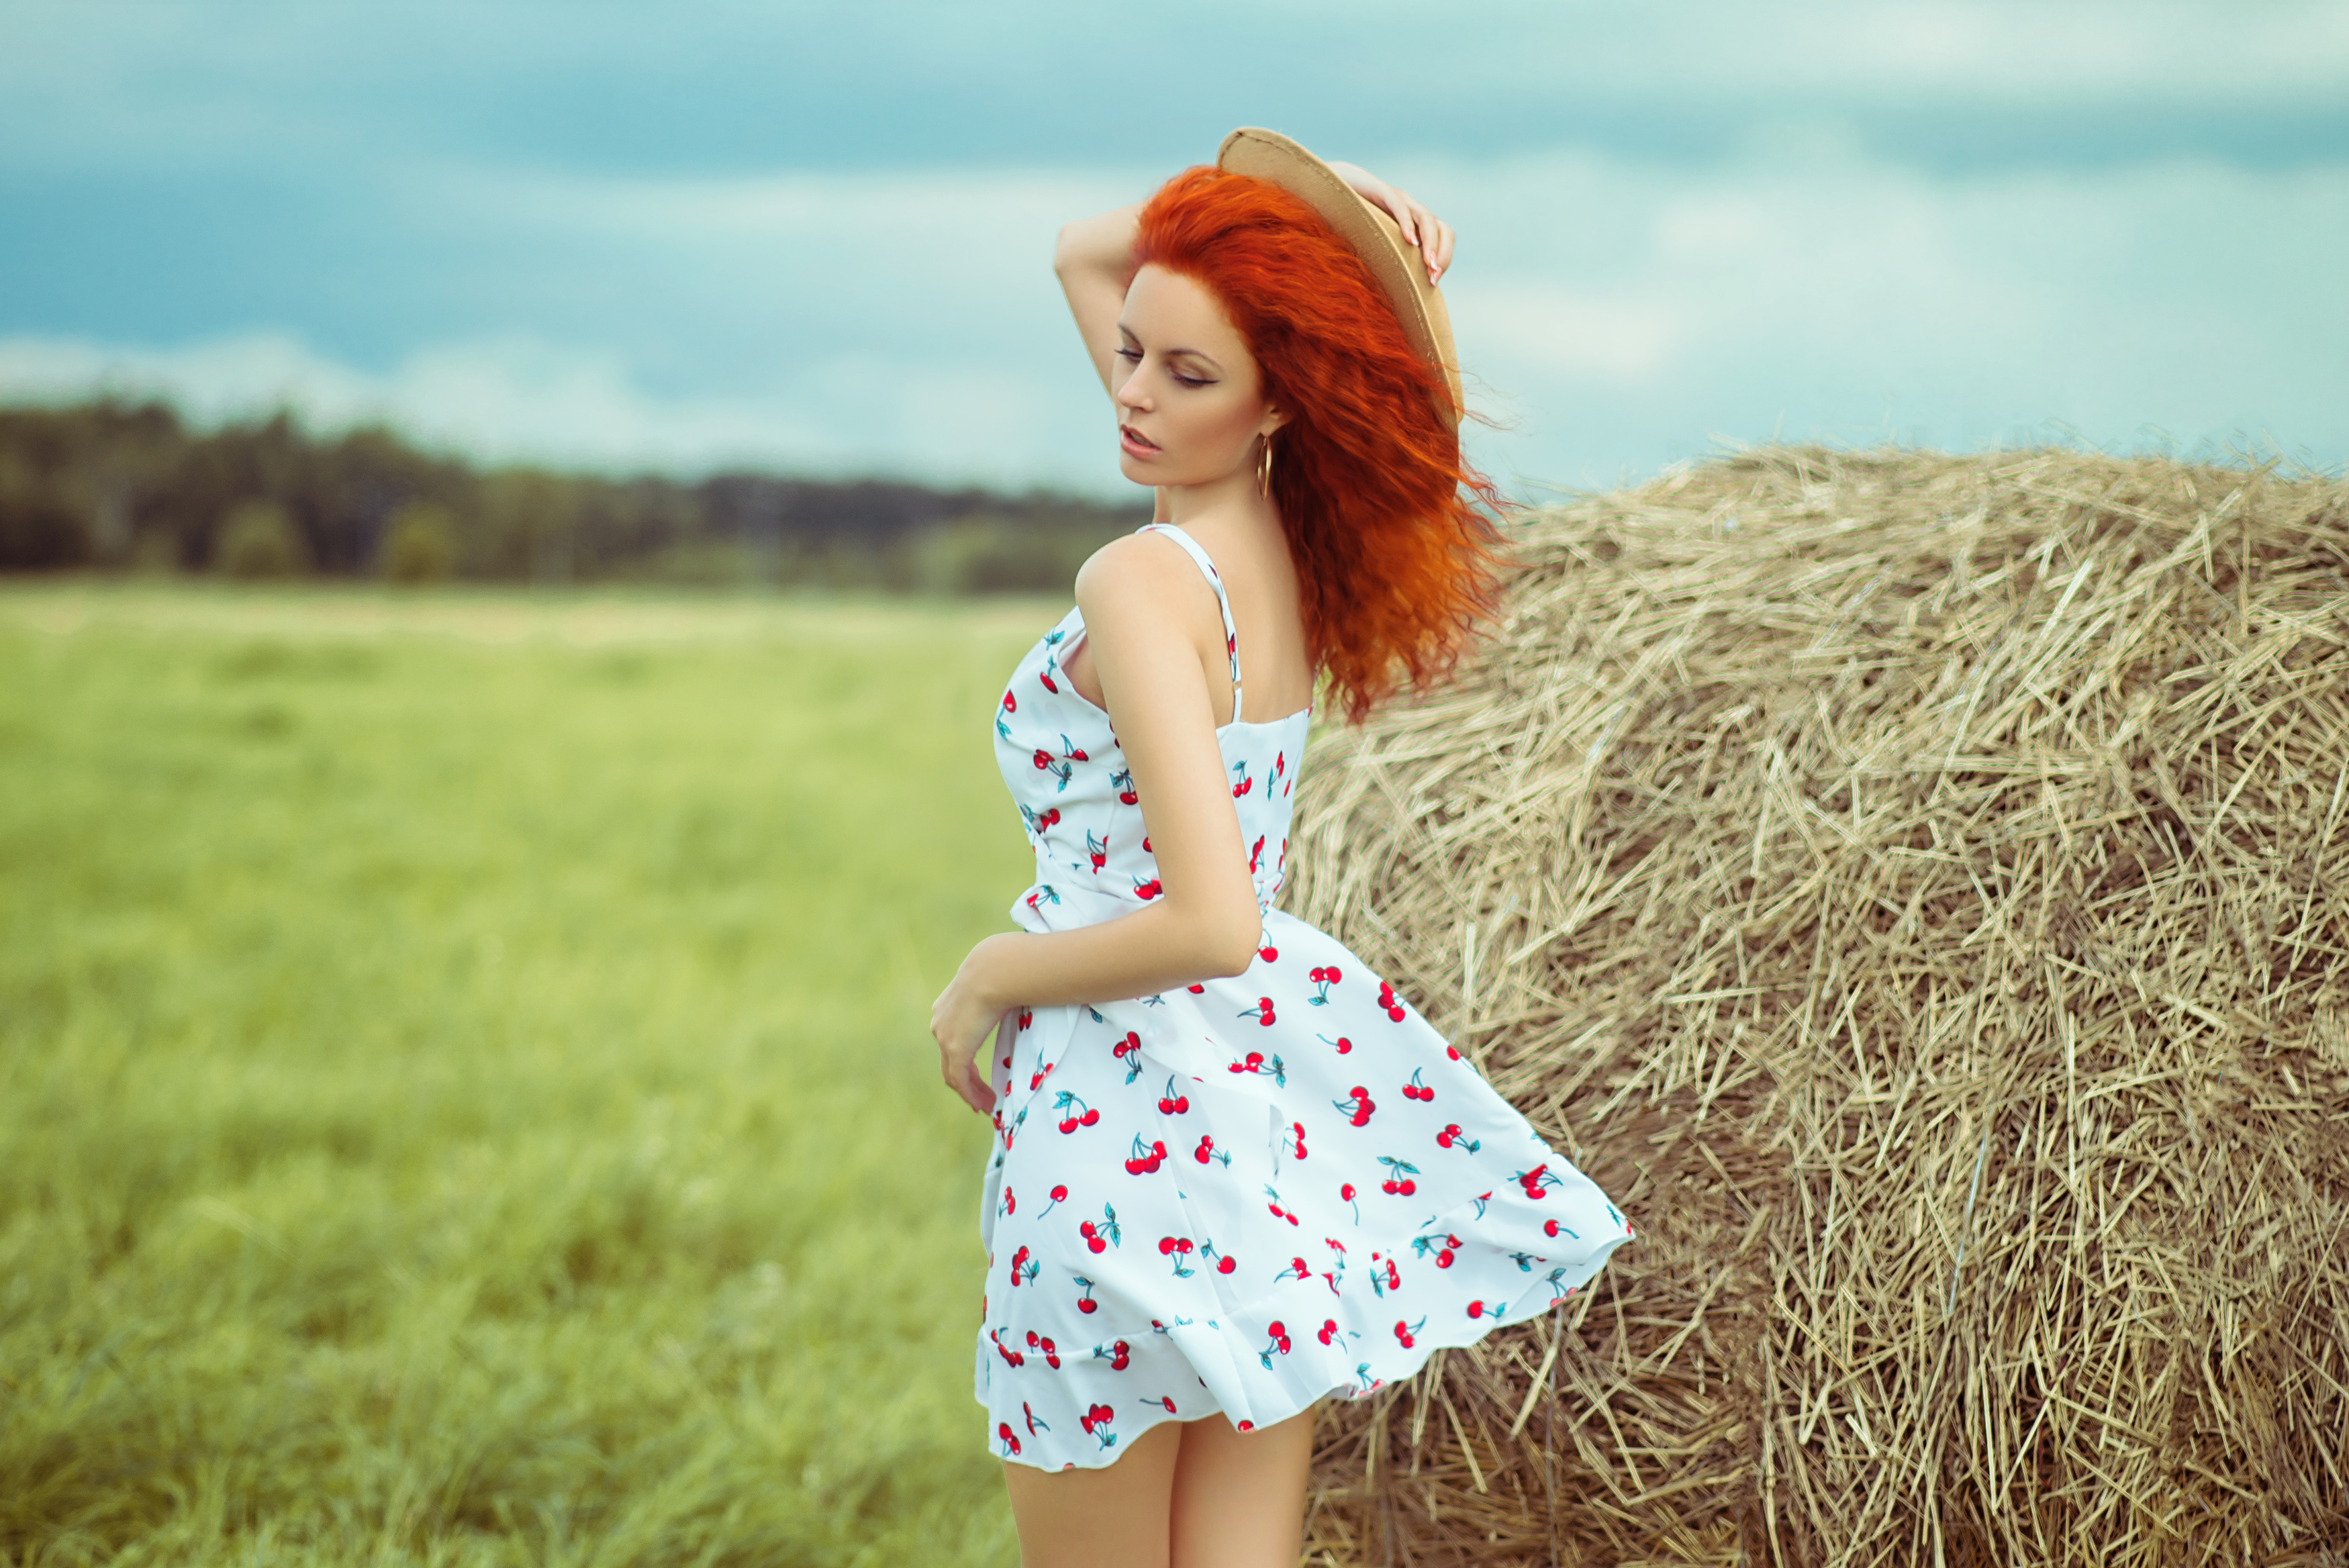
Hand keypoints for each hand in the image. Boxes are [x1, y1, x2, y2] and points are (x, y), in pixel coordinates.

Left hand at [933, 935, 1011, 1115]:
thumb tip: (1024, 991)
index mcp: (947, 1008)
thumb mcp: (999, 986)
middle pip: (949, 1063)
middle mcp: (940, 1025)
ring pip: (953, 1075)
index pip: (951, 1042)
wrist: (995, 971)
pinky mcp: (956, 1049)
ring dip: (971, 1093)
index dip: (963, 1060)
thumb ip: (1003, 996)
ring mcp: (945, 1038)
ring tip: (988, 1105)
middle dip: (967, 1083)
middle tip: (983, 1098)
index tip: (977, 1075)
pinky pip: (961, 1081)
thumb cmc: (1005, 972)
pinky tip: (984, 1105)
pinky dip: (971, 1095)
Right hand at [1326, 160, 1453, 282]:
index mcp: (1415, 223)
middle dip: (1443, 254)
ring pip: (1426, 218)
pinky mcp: (1383, 191)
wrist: (1333, 185)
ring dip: (1431, 243)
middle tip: (1433, 276)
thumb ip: (1390, 258)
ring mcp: (1399, 199)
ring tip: (1429, 265)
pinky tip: (1409, 241)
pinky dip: (1407, 223)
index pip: (1443, 238)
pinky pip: (1399, 206)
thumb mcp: (1377, 242)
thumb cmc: (1352, 219)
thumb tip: (1397, 292)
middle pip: (1442, 228)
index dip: (1443, 258)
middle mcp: (1412, 210)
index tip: (1432, 282)